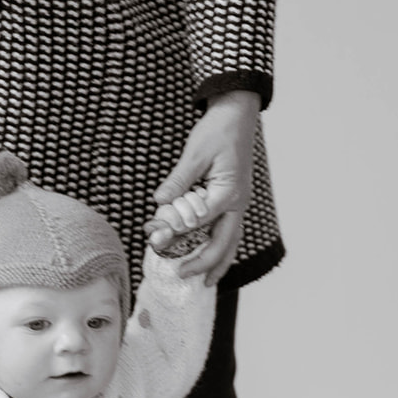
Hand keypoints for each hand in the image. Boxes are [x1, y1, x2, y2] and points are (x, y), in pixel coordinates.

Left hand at [148, 89, 259, 283]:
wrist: (238, 115)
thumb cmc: (218, 130)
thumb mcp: (194, 153)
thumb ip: (179, 180)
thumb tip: (161, 201)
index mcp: (229, 191)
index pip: (203, 221)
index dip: (181, 234)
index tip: (159, 242)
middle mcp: (238, 202)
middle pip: (225, 243)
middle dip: (205, 263)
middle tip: (183, 276)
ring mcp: (238, 203)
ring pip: (230, 242)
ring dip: (218, 263)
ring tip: (205, 282)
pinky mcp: (234, 201)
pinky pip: (228, 231)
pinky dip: (219, 248)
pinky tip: (209, 258)